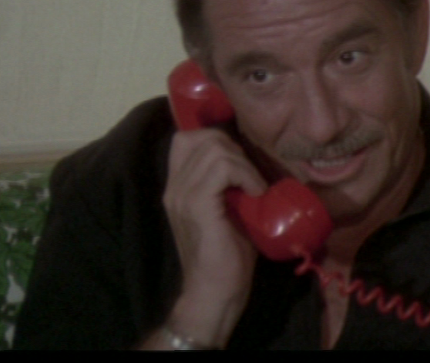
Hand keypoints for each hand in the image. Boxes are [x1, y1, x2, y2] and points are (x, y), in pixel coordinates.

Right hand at [160, 128, 268, 347]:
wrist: (215, 292)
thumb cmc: (227, 256)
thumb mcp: (229, 210)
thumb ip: (229, 184)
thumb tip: (255, 160)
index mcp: (178, 186)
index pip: (187, 137)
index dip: (218, 138)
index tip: (241, 160)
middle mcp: (174, 187)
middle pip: (202, 137)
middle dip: (235, 149)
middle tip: (251, 176)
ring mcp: (182, 195)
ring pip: (214, 149)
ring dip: (244, 164)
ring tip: (255, 187)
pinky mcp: (197, 206)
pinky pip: (222, 169)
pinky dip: (245, 175)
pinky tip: (256, 193)